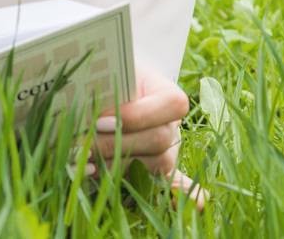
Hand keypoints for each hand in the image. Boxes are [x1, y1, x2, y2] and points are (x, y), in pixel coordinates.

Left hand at [91, 63, 207, 210]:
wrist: (107, 90)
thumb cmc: (108, 80)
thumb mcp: (109, 78)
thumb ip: (106, 92)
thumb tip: (90, 117)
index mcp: (167, 95)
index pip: (170, 104)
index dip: (136, 116)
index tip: (100, 121)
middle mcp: (172, 126)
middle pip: (158, 141)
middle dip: (116, 145)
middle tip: (83, 145)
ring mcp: (168, 151)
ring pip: (151, 166)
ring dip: (115, 166)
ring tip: (84, 161)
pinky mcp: (156, 173)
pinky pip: (175, 185)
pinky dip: (183, 193)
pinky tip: (200, 205)